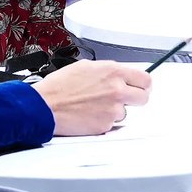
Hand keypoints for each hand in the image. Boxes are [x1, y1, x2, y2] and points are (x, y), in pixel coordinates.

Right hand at [31, 60, 151, 135]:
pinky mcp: (106, 125)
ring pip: (125, 112)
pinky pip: (112, 123)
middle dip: (136, 98)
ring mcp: (113, 109)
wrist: (46, 105)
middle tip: (125, 98)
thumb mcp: (86, 67)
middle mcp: (117, 90)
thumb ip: (108, 71)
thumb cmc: (60, 86)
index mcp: (113, 72)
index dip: (143, 84)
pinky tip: (90, 114)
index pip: (145, 78)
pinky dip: (103, 120)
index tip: (141, 86)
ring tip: (95, 105)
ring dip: (115, 110)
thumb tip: (118, 75)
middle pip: (144, 97)